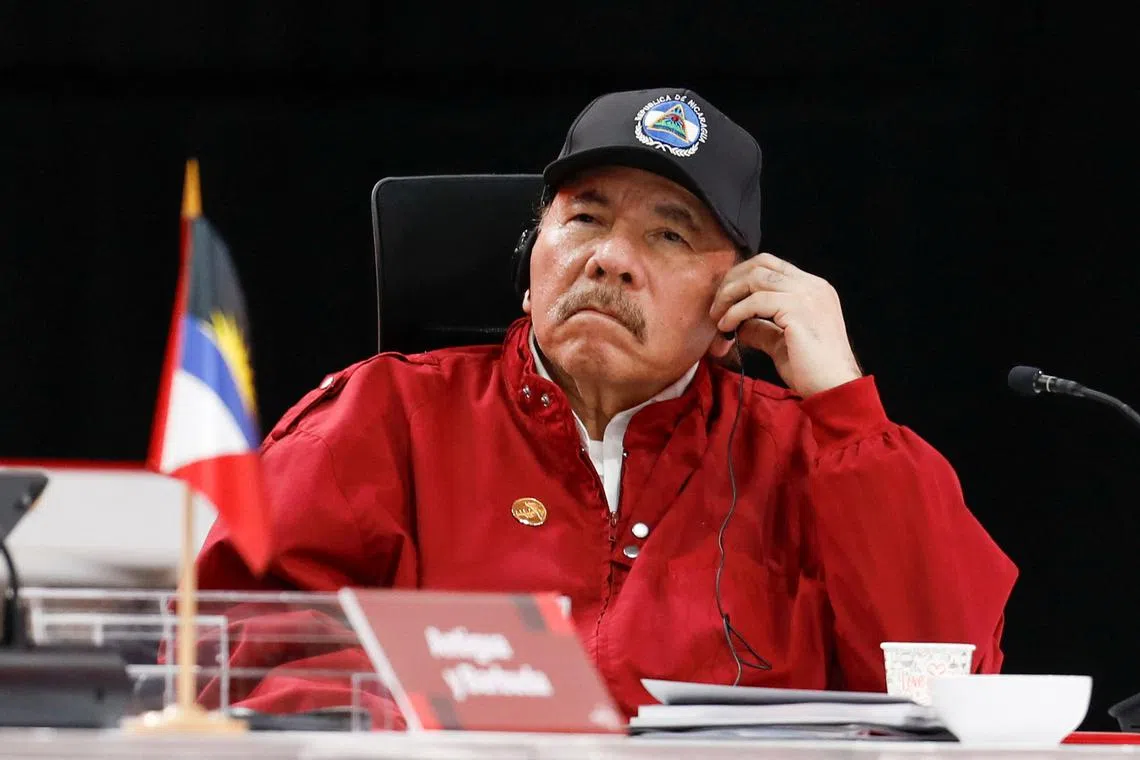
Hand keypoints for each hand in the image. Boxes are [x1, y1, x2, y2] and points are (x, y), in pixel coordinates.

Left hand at [708, 253, 861, 396]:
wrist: (835, 389)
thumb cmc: (812, 371)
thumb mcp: (781, 343)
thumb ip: (762, 328)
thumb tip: (736, 323)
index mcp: (814, 289)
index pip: (771, 266)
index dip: (742, 278)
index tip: (724, 299)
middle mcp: (813, 285)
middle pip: (761, 263)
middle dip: (732, 281)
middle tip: (716, 306)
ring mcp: (808, 294)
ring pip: (756, 277)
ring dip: (730, 295)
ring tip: (718, 317)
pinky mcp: (799, 308)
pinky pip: (756, 300)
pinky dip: (736, 311)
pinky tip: (727, 326)